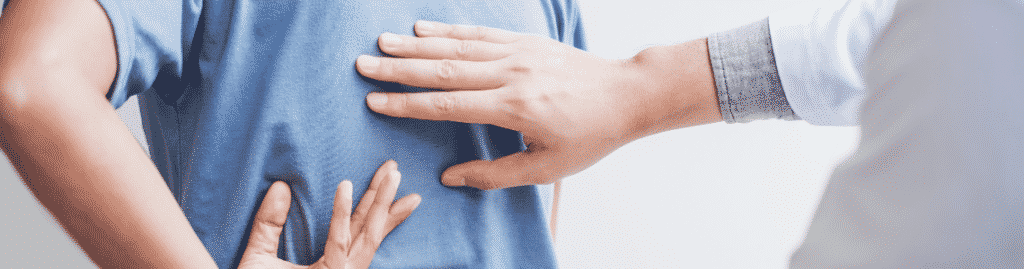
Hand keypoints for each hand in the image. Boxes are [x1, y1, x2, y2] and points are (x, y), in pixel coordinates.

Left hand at [238, 160, 420, 268]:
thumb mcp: (258, 256)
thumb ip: (268, 224)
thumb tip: (281, 187)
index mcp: (331, 265)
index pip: (359, 229)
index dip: (377, 205)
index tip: (390, 177)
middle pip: (369, 229)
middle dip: (385, 198)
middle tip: (396, 167)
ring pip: (364, 235)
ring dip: (376, 202)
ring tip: (389, 174)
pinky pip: (337, 245)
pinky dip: (340, 217)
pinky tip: (343, 188)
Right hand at [356, 21, 718, 189]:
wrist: (627, 95)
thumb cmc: (589, 137)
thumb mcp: (547, 169)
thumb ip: (496, 174)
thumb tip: (451, 178)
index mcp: (514, 108)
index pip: (448, 105)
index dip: (408, 105)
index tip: (375, 102)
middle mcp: (511, 74)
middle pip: (444, 69)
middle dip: (399, 69)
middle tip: (363, 66)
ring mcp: (518, 53)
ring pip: (457, 46)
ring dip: (416, 45)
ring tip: (381, 43)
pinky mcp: (526, 41)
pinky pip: (480, 33)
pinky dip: (448, 30)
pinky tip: (422, 29)